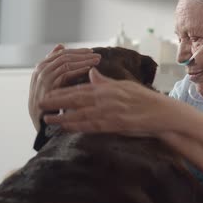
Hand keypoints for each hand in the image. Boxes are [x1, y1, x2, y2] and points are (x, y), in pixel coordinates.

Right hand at [28, 44, 100, 130]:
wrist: (39, 119)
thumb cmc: (49, 101)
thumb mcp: (53, 81)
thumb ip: (57, 66)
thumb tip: (61, 45)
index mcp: (41, 67)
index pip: (61, 53)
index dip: (77, 51)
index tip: (91, 51)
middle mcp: (40, 69)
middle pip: (64, 56)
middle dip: (82, 54)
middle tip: (97, 55)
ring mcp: (43, 76)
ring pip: (66, 62)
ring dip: (83, 60)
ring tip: (96, 60)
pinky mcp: (47, 84)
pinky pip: (65, 73)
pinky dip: (78, 69)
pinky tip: (88, 69)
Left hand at [39, 68, 180, 136]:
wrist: (163, 113)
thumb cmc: (145, 100)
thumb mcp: (124, 85)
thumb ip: (105, 81)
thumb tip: (91, 72)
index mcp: (108, 88)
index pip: (81, 88)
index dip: (63, 91)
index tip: (48, 92)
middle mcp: (108, 98)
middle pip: (77, 99)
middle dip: (56, 102)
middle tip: (39, 103)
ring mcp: (111, 112)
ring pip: (82, 114)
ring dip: (63, 117)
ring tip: (47, 119)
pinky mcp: (116, 124)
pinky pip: (93, 126)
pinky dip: (78, 127)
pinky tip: (67, 129)